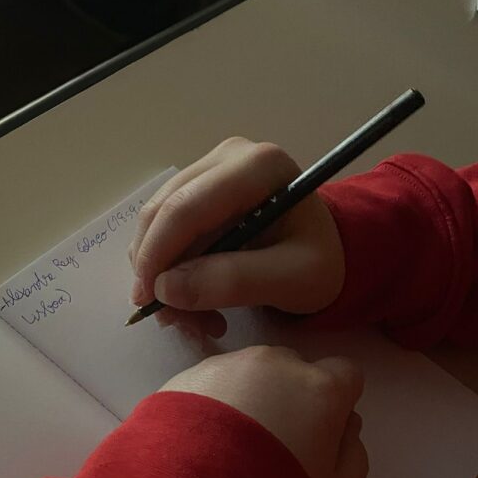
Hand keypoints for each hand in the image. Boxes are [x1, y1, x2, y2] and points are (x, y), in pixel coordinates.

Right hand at [130, 138, 344, 337]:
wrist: (328, 251)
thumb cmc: (320, 262)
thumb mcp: (292, 280)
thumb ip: (233, 282)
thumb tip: (166, 289)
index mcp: (258, 167)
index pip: (185, 208)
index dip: (157, 255)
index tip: (148, 301)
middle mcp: (228, 156)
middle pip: (163, 213)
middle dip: (156, 271)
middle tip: (173, 321)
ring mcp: (209, 169)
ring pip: (155, 223)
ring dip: (162, 275)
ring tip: (194, 318)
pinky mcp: (198, 187)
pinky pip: (162, 228)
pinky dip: (168, 269)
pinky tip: (193, 298)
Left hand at [159, 346, 367, 477]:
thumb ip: (352, 454)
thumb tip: (345, 427)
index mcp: (320, 388)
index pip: (345, 375)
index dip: (336, 403)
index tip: (321, 432)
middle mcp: (273, 364)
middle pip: (292, 371)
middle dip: (290, 398)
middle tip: (272, 445)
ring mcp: (224, 366)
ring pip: (248, 375)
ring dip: (247, 399)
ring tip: (228, 449)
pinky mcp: (182, 377)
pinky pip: (209, 385)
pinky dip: (209, 405)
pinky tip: (198, 445)